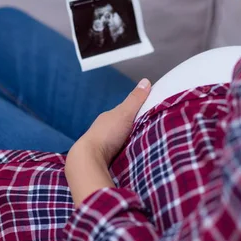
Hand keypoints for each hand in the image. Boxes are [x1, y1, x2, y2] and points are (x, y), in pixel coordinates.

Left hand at [65, 79, 151, 206]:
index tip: (150, 113)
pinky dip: (125, 152)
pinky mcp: (103, 159)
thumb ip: (135, 99)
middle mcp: (103, 129)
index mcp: (107, 117)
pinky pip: (118, 152)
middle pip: (122, 126)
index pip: (124, 111)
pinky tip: (133, 155)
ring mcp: (102, 145)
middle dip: (133, 128)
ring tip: (145, 143)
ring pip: (119, 140)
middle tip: (150, 129)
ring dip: (129, 141)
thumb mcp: (124, 113)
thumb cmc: (106, 134)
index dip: (136, 111)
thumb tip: (146, 80)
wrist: (89, 159)